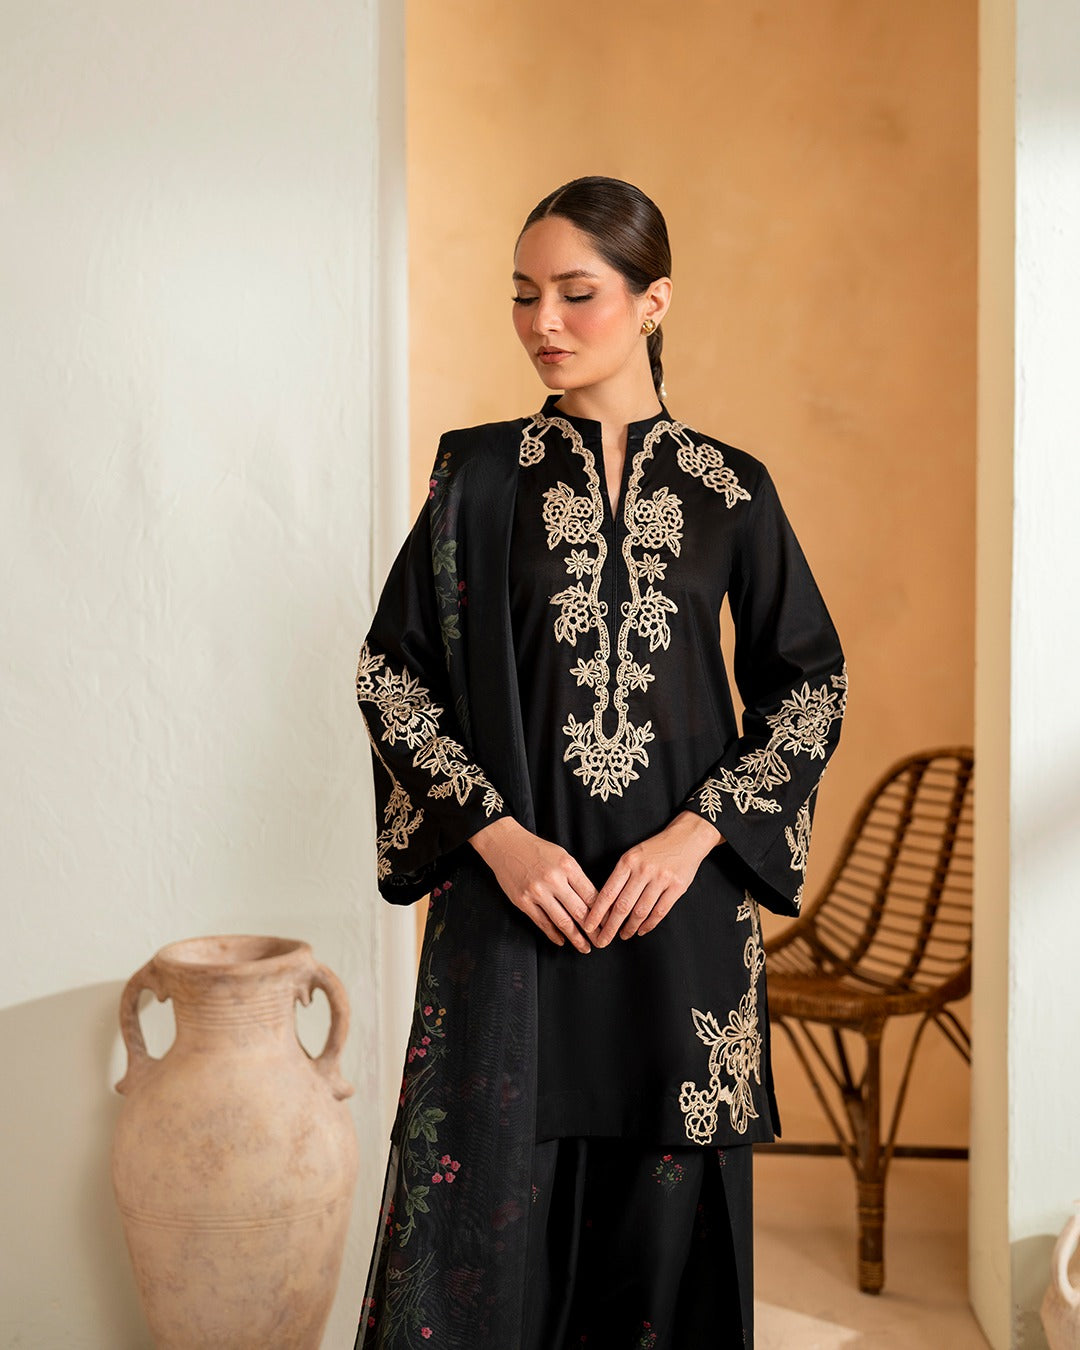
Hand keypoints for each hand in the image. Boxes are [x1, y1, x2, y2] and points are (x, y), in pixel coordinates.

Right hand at [468, 817, 595, 953]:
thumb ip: (576, 877)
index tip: (609, 924)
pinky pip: (542, 923)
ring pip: (562, 921)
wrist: (506, 845)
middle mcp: (553, 879)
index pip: (591, 895)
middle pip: (580, 911)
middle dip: (593, 930)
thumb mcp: (562, 856)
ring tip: (585, 947)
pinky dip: (554, 934)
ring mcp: (537, 892)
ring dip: (576, 938)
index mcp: (568, 866)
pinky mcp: (523, 901)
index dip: (603, 913)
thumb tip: (593, 902)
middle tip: (602, 941)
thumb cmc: (537, 850)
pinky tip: (562, 941)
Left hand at [585, 811, 723, 946]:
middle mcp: (643, 870)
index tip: (588, 926)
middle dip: (610, 927)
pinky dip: (649, 924)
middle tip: (602, 941)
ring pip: (641, 911)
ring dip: (630, 927)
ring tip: (623, 935)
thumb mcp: (633, 855)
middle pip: (622, 905)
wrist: (686, 838)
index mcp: (627, 861)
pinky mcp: (677, 887)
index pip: (608, 892)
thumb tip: (606, 906)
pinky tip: (641, 930)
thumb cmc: (655, 849)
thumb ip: (621, 877)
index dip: (597, 912)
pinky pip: (660, 911)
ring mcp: (661, 879)